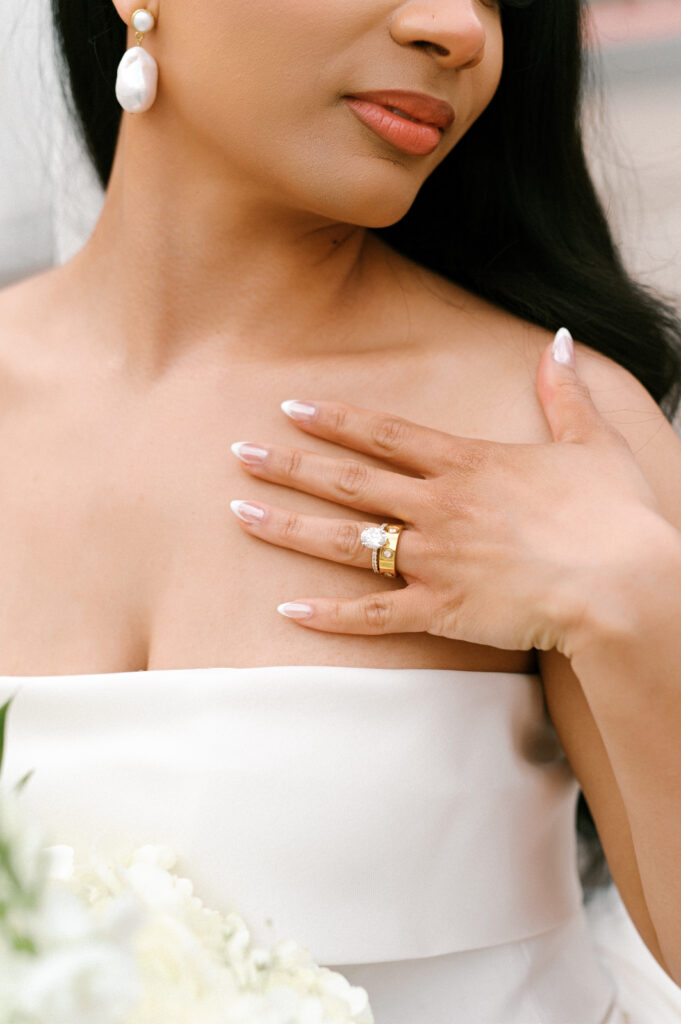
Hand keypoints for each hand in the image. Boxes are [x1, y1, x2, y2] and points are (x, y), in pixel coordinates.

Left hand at [229, 330, 663, 656]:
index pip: (385, 435)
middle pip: (348, 482)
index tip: (290, 408)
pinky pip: (373, 615)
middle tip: (238, 453)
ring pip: (344, 542)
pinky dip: (329, 616)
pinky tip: (286, 612)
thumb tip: (558, 339)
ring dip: (288, 527)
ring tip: (240, 513)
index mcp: (468, 465)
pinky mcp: (440, 610)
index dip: (335, 419)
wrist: (622, 586)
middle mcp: (438, 507)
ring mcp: (434, 560)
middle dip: (290, 465)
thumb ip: (565, 391)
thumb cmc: (614, 516)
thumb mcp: (593, 442)